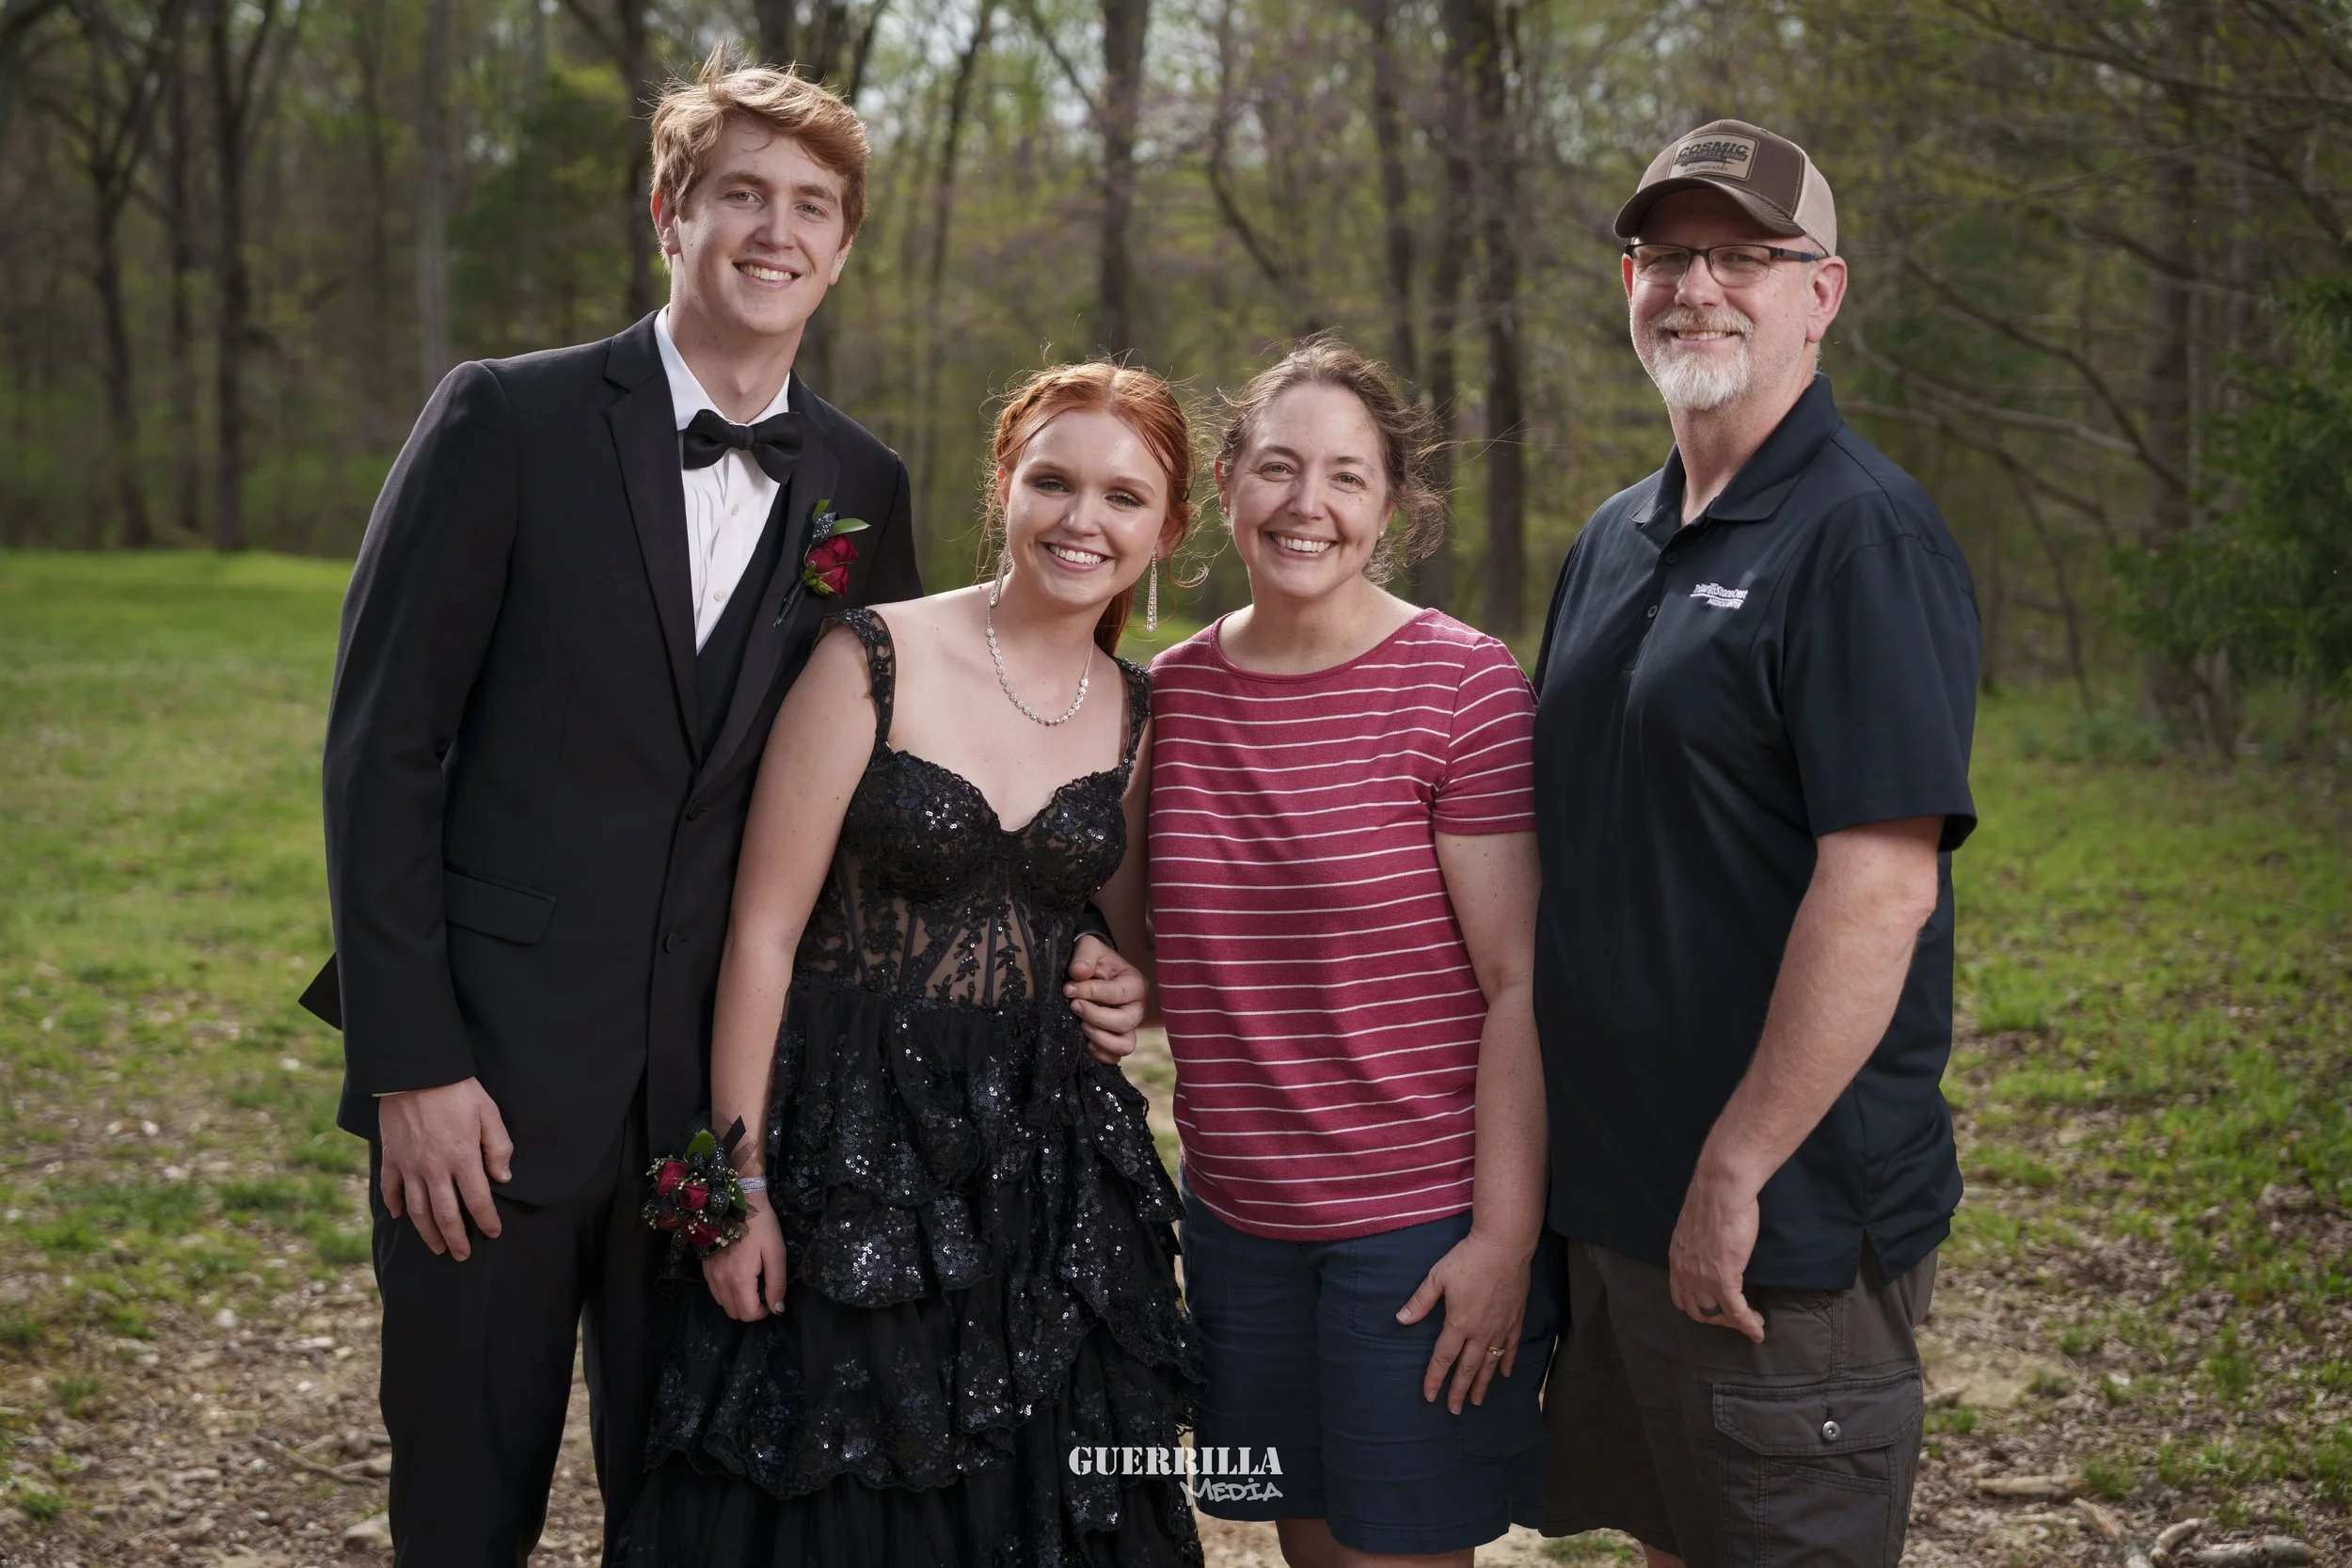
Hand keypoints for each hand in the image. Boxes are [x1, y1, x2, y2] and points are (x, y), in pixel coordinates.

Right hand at [378, 1077, 512, 1260]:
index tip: (493, 1232)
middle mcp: (435, 1168)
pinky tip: (401, 1216)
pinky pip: (390, 1189)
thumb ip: (498, 1147)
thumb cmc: (457, 1090)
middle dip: (456, 1238)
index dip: (487, 1220)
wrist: (415, 1072)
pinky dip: (395, 1205)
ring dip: (427, 1232)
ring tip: (436, 1247)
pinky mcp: (391, 1157)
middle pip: (446, 1214)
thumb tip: (503, 1178)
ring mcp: (409, 1165)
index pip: (478, 1200)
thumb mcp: (489, 1113)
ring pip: (418, 1209)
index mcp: (462, 1158)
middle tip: (462, 1255)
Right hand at [703, 1205, 788, 1321]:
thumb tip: (777, 1309)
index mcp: (739, 1279)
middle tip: (762, 1291)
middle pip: (734, 1313)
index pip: (748, 1314)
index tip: (770, 1298)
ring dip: (738, 1302)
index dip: (763, 1312)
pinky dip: (727, 1293)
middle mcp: (720, 1281)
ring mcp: (710, 1275)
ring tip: (751, 1284)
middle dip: (750, 1309)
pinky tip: (738, 1277)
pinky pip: (715, 1292)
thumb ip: (776, 1284)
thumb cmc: (761, 1226)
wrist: (738, 1202)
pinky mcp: (705, 1268)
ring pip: (723, 1304)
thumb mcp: (776, 1253)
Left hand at [1065, 935, 1146, 1063]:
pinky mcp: (1118, 1040)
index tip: (1068, 989)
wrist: (1092, 971)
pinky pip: (1115, 1057)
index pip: (1118, 993)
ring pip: (1125, 1045)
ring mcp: (1129, 1027)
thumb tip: (1078, 973)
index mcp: (1135, 983)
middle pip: (1125, 1022)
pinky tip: (1084, 1042)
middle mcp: (1138, 1008)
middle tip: (1074, 1007)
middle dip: (1096, 1016)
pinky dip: (1101, 1054)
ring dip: (1100, 1038)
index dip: (1092, 993)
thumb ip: (1084, 956)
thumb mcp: (1089, 947)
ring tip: (1081, 1026)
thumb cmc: (1093, 959)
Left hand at [1396, 1229, 1533, 1413]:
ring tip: (1477, 1401)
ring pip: (1490, 1363)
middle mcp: (1480, 1332)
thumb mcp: (1438, 1277)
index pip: (1443, 1358)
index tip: (1429, 1396)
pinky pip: (1510, 1347)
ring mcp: (1500, 1327)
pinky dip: (1506, 1362)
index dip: (1435, 1378)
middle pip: (1467, 1368)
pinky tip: (1504, 1374)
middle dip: (1459, 1391)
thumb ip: (1420, 1301)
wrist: (1504, 1247)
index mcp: (1458, 1323)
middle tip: (1454, 1410)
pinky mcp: (1515, 1319)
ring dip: (1482, 1384)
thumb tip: (1401, 1320)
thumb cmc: (1468, 1259)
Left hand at [1667, 1162, 1766, 1341]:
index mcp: (1677, 1258)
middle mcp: (1685, 1272)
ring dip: (1735, 1323)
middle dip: (1718, 1317)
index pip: (1681, 1297)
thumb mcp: (1696, 1226)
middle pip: (1698, 1310)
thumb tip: (1710, 1248)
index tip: (1717, 1307)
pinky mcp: (1724, 1278)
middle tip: (1737, 1315)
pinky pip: (1736, 1311)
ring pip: (1717, 1315)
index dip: (1700, 1306)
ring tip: (1752, 1321)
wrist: (1722, 1188)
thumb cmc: (1714, 1199)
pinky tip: (1758, 1330)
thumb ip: (1698, 1244)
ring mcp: (1702, 1277)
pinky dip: (1748, 1324)